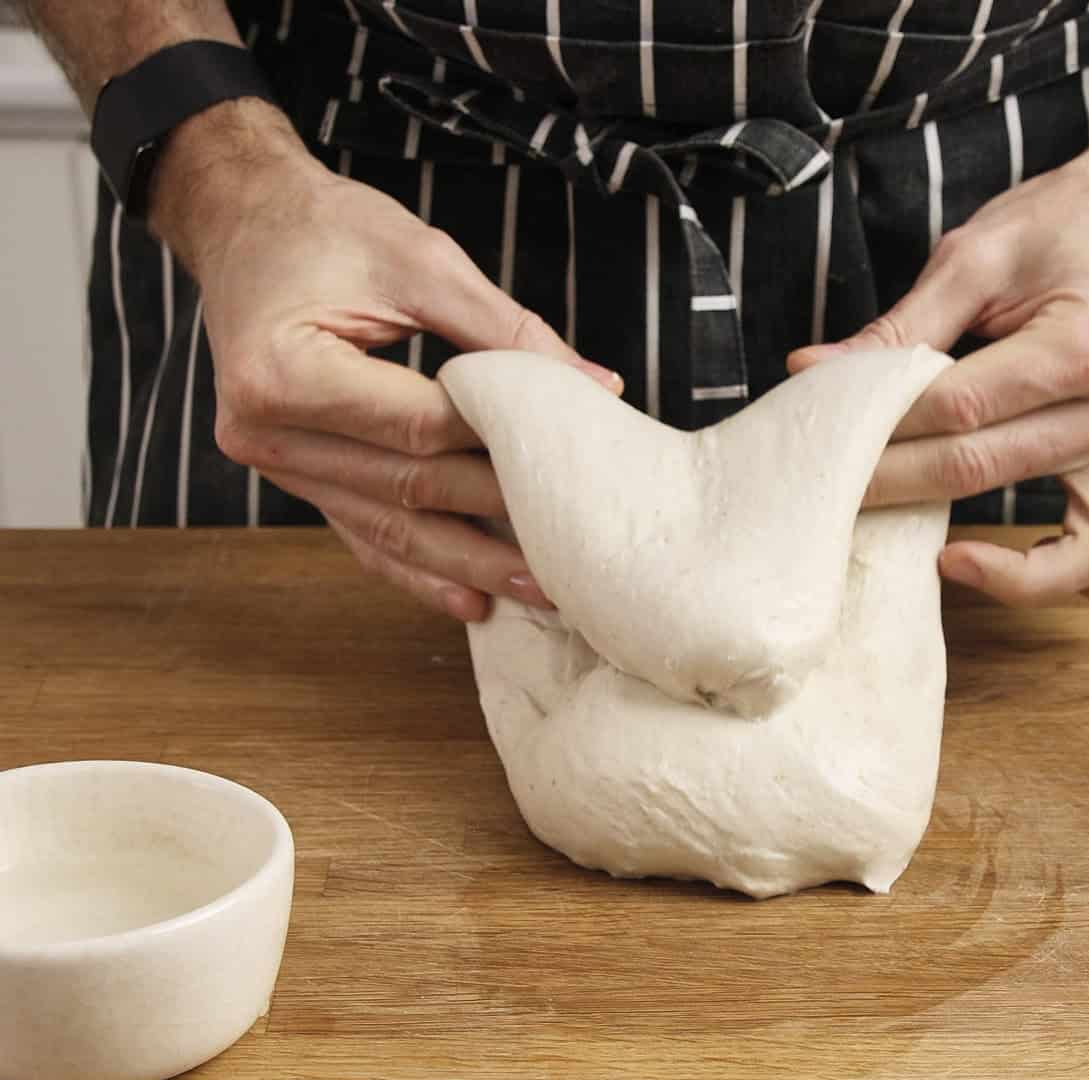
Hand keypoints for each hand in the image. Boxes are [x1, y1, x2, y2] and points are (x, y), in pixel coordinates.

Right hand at [151, 101, 620, 621]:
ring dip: (464, 564)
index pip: (416, 425)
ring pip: (385, 529)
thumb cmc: (326, 229)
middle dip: (491, 516)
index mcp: (282, 369)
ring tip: (535, 591)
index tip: (565, 459)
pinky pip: (361, 533)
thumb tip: (598, 389)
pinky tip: (469, 599)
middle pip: (404, 487)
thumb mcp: (422, 261)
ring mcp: (273, 462)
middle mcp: (264, 429)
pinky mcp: (292, 475)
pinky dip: (417, 568)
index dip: (495, 444)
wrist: (244, 224)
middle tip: (570, 548)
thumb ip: (508, 332)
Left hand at [787, 138, 1088, 601]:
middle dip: (892, 486)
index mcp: (1086, 345)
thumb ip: (899, 325)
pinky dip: (1057, 574)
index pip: (957, 410)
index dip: (878, 427)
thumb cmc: (1070, 220)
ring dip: (983, 560)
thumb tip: (812, 372)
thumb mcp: (977, 253)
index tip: (817, 433)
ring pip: (1060, 540)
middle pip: (980, 469)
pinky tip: (988, 562)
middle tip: (826, 494)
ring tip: (912, 546)